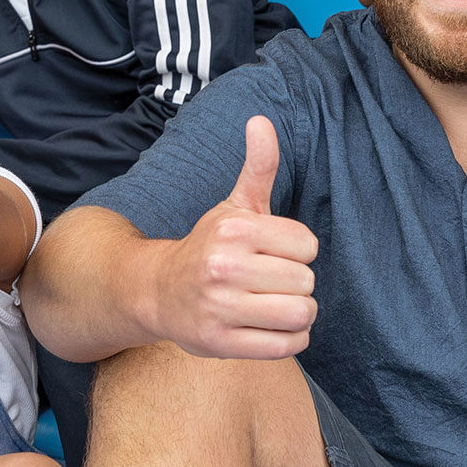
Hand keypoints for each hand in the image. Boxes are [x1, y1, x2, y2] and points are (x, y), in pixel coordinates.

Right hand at [147, 116, 318, 358]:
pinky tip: (273, 328)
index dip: (298, 252)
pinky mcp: (219, 343)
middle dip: (297, 284)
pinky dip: (291, 340)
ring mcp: (220, 308)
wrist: (158, 291)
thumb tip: (261, 120)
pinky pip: (286, 346)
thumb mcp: (235, 205)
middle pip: (306, 282)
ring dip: (298, 314)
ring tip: (276, 306)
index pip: (308, 246)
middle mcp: (224, 267)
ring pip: (300, 314)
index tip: (276, 253)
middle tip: (272, 283)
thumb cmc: (211, 246)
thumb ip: (258, 166)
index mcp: (234, 230)